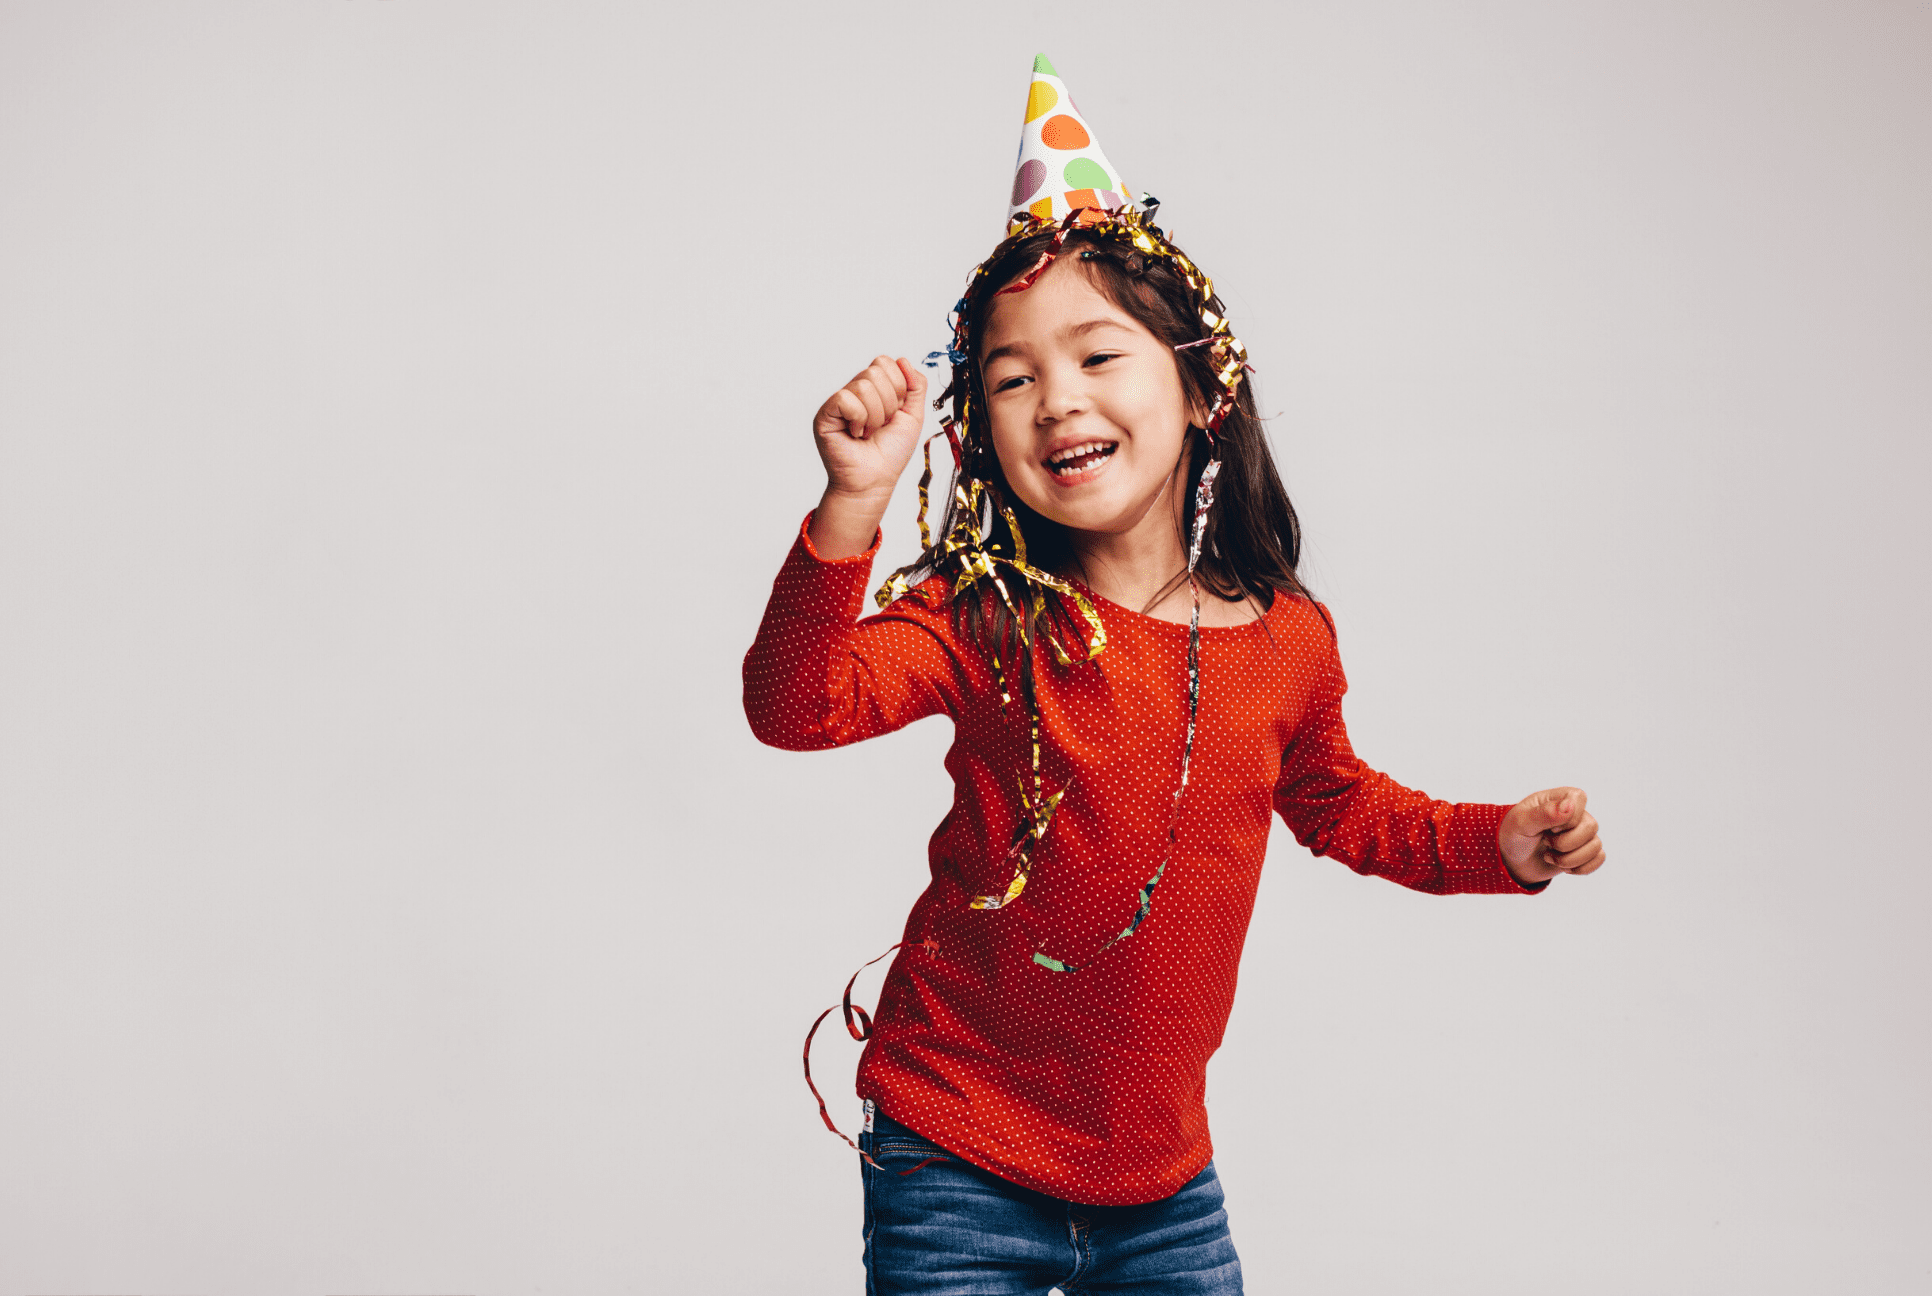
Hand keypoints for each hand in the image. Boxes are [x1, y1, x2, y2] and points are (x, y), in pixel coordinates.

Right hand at [809, 356, 926, 558]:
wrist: (874, 481)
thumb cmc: (890, 454)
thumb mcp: (913, 416)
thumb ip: (916, 386)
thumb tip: (903, 360)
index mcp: (875, 389)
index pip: (886, 362)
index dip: (898, 387)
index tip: (894, 414)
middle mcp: (854, 391)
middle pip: (876, 370)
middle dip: (889, 403)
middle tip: (880, 426)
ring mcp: (839, 402)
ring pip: (864, 384)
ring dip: (875, 415)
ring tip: (868, 433)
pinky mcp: (825, 413)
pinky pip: (846, 398)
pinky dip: (859, 419)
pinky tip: (855, 434)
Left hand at [1497, 787, 1604, 886]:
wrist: (1512, 860)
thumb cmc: (1514, 835)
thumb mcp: (1521, 823)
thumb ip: (1544, 813)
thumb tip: (1569, 806)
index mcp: (1559, 798)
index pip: (1579, 799)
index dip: (1566, 819)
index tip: (1548, 828)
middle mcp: (1575, 813)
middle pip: (1591, 826)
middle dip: (1565, 843)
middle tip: (1545, 843)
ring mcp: (1582, 832)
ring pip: (1596, 845)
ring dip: (1569, 859)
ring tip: (1549, 856)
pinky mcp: (1585, 851)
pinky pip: (1599, 858)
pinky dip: (1580, 868)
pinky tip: (1562, 867)